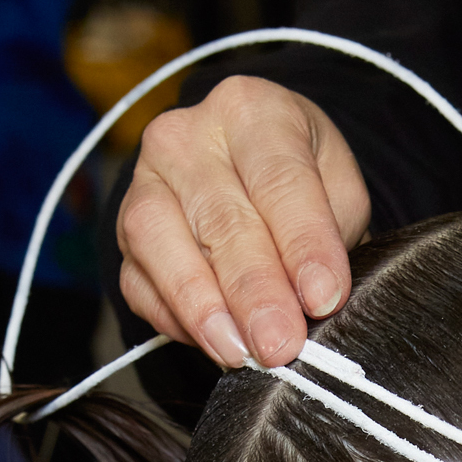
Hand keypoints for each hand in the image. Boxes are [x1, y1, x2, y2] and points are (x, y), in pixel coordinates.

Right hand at [116, 76, 370, 371]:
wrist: (249, 174)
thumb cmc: (300, 183)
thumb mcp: (338, 190)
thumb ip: (330, 235)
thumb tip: (314, 301)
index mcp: (251, 110)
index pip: (278, 178)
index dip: (302, 242)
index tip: (324, 298)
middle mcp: (186, 136)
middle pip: (221, 217)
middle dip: (254, 290)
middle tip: (280, 343)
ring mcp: (146, 182)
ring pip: (160, 242)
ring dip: (202, 306)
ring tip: (239, 352)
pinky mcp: (122, 232)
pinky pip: (138, 280)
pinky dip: (174, 318)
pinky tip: (213, 343)